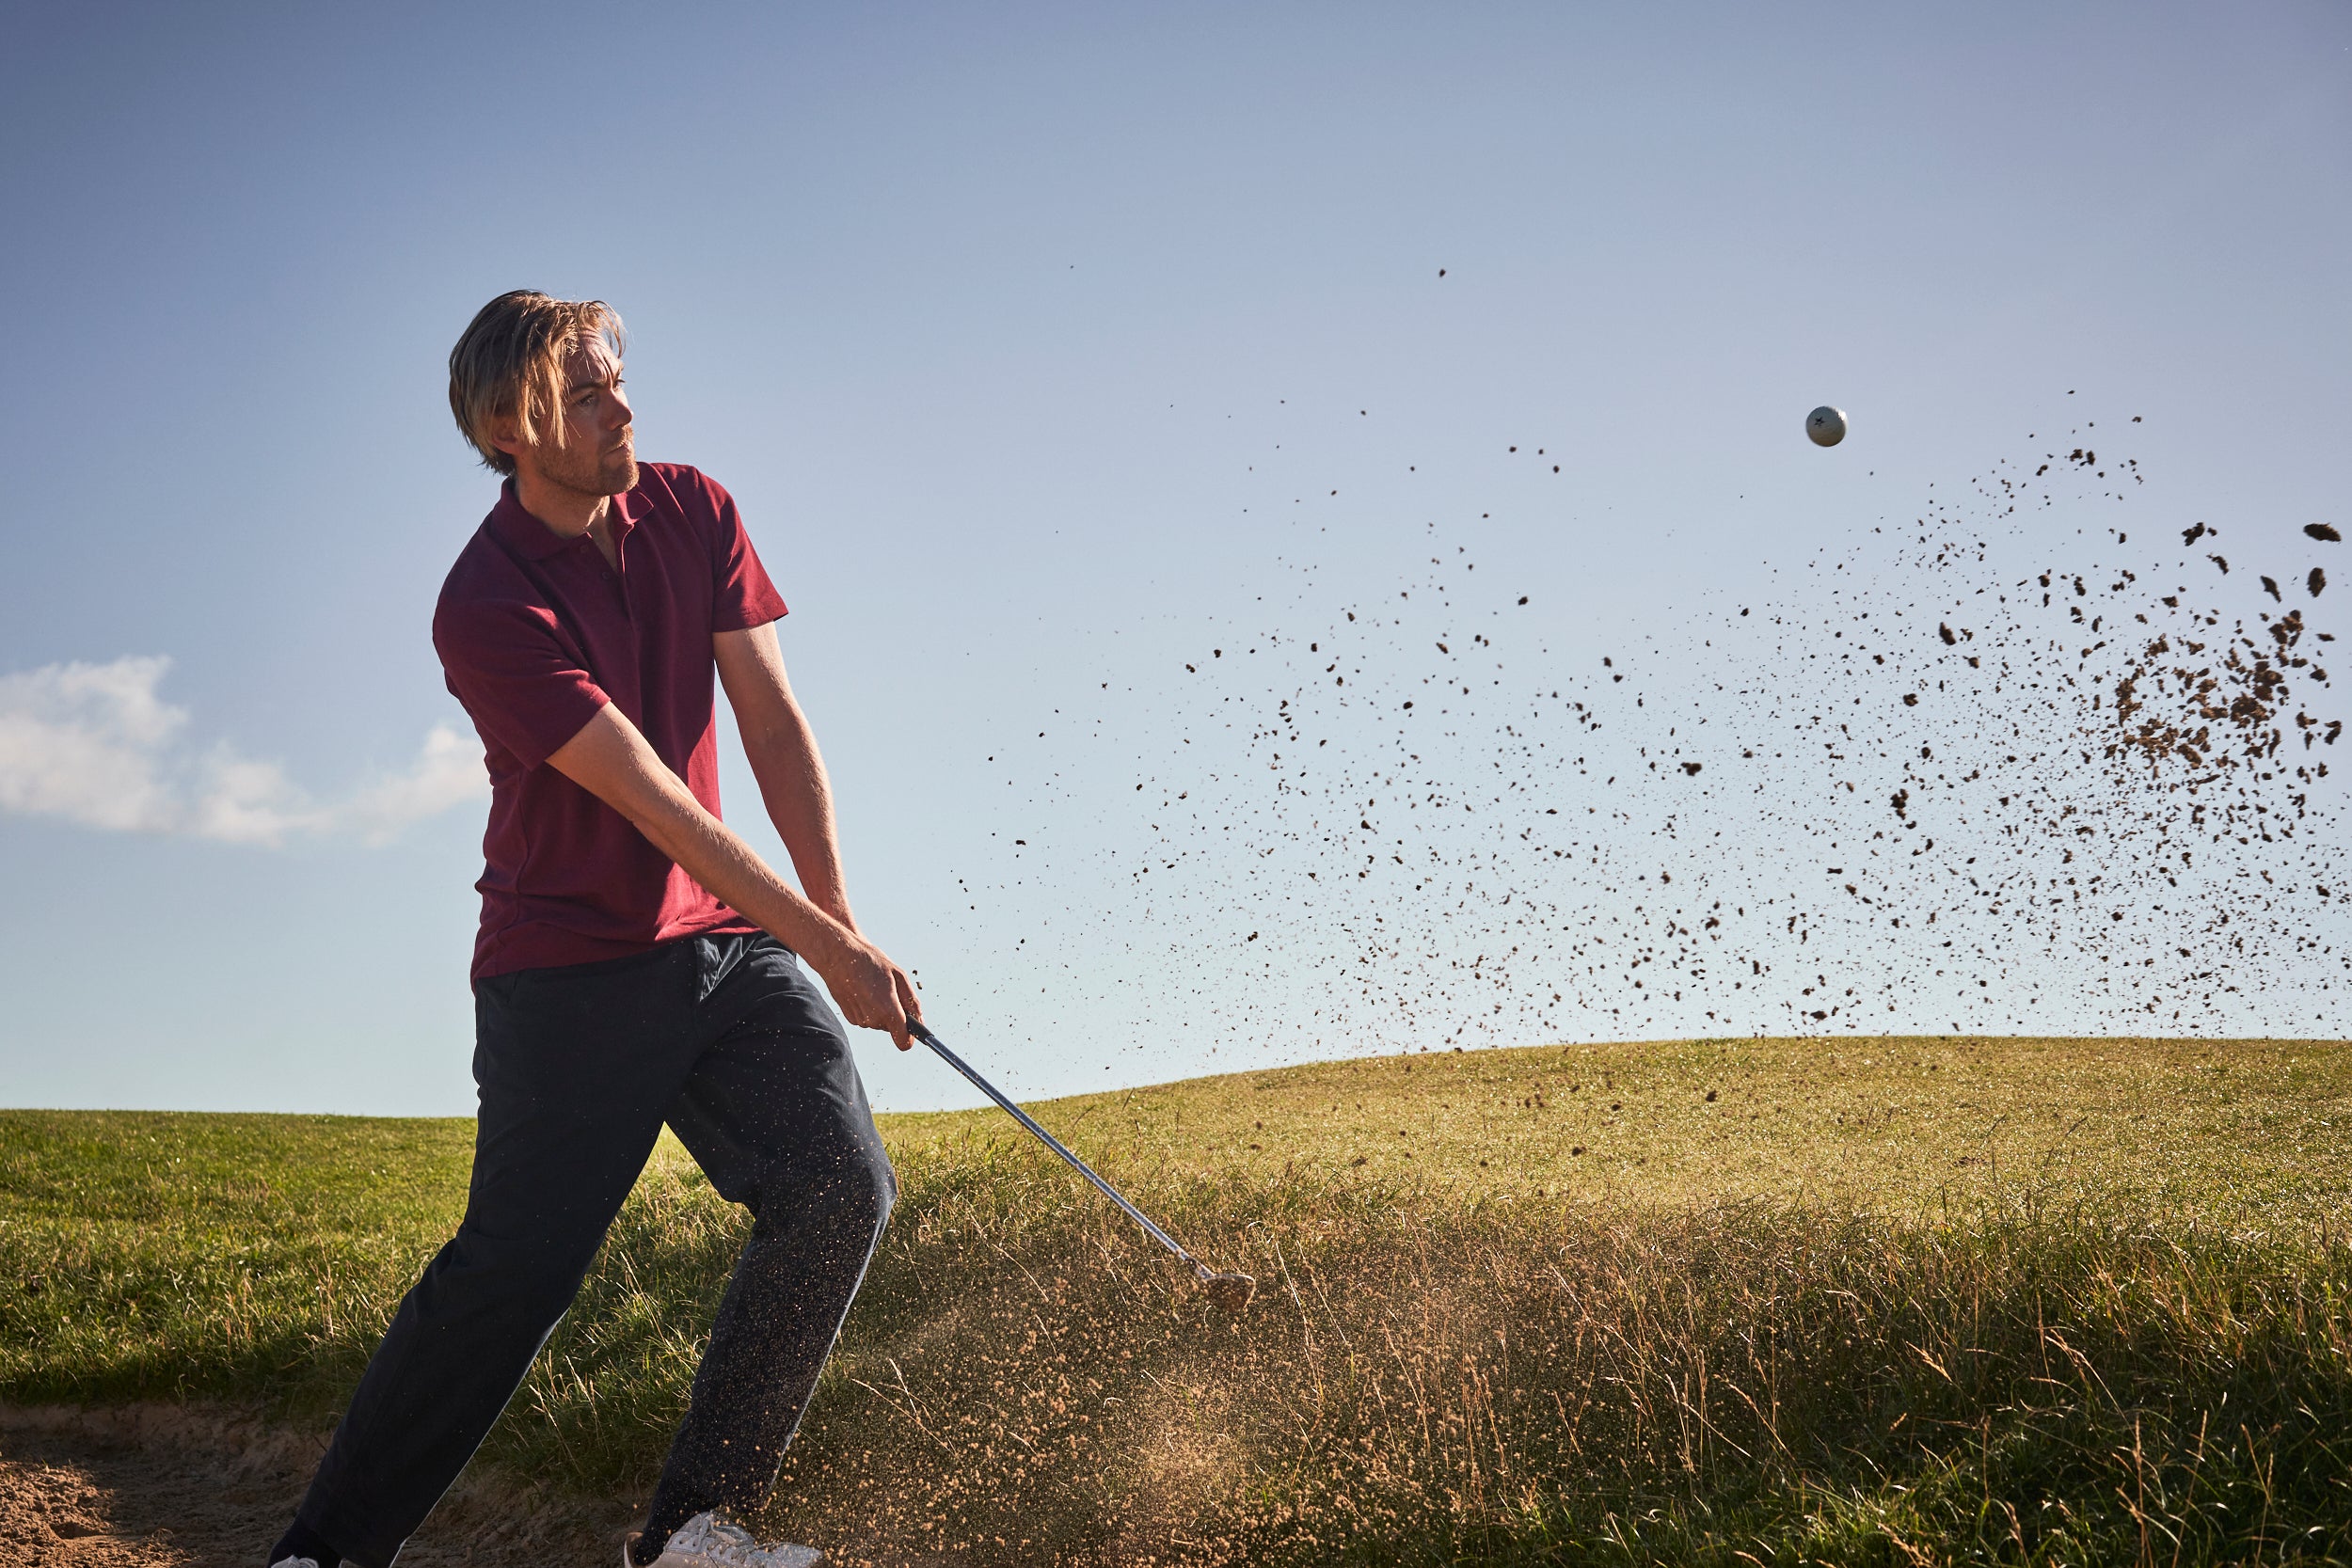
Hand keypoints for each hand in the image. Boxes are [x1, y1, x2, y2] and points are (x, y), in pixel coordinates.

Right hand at [815, 934, 922, 1050]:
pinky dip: (869, 1009)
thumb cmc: (869, 962)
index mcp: (887, 1010)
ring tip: (874, 987)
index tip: (913, 1026)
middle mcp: (873, 1020)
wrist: (838, 956)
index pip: (904, 1042)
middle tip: (889, 990)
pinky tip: (864, 991)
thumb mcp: (899, 976)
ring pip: (880, 1023)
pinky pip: (868, 1019)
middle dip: (896, 1013)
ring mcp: (860, 1020)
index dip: (911, 1036)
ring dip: (882, 1010)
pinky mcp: (850, 1018)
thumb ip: (912, 1001)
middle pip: (893, 1028)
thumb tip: (919, 1018)